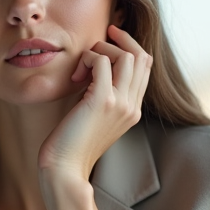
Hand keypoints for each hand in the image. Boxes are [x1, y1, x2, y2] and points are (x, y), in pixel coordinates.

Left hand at [38, 25, 152, 179]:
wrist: (64, 170)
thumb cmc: (70, 145)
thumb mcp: (93, 117)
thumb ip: (100, 96)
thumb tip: (93, 71)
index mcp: (133, 110)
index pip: (145, 67)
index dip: (129, 46)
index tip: (108, 39)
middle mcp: (132, 106)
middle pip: (141, 56)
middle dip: (119, 41)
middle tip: (96, 41)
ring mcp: (120, 103)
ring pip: (126, 55)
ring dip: (100, 50)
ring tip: (81, 68)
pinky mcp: (102, 101)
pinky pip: (102, 60)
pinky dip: (87, 58)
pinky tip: (75, 76)